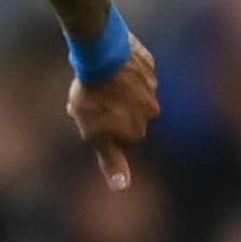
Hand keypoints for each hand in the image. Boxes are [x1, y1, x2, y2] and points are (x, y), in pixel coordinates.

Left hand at [69, 37, 158, 188]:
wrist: (102, 54)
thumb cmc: (94, 96)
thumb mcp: (95, 135)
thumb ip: (111, 161)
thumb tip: (122, 187)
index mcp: (138, 130)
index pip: (119, 139)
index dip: (100, 130)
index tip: (89, 122)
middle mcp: (152, 111)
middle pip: (125, 117)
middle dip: (109, 112)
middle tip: (88, 102)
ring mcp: (152, 86)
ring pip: (128, 94)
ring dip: (113, 92)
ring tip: (93, 83)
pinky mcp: (148, 65)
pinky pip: (132, 73)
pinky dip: (119, 72)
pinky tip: (105, 67)